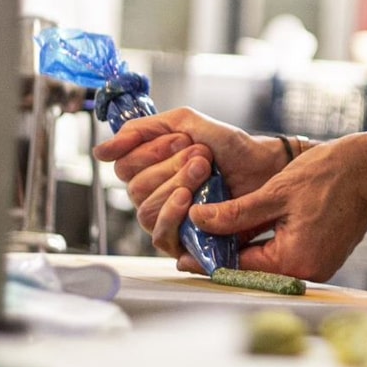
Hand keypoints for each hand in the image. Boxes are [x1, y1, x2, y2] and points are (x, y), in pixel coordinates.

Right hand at [93, 108, 287, 255]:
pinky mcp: (181, 242)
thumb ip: (144, 129)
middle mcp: (153, 194)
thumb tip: (100, 151)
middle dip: (168, 167)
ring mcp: (166, 219)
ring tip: (204, 171)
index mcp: (149, 167)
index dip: (149, 151)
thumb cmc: (230, 148)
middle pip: (134, 187)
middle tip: (201, 157)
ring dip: (174, 185)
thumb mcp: (187, 124)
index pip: (123, 164)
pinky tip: (187, 199)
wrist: (265, 169)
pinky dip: (171, 214)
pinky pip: (159, 235)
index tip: (182, 140)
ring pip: (145, 209)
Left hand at [174, 131, 366, 280]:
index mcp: (295, 259)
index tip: (183, 255)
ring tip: (214, 230)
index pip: (240, 268)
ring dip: (243, 248)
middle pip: (253, 269)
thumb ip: (235, 212)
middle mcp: (307, 270)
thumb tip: (199, 219)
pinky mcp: (322, 256)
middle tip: (194, 238)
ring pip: (267, 263)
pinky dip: (264, 245)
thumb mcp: (275, 191)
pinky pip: (284, 255)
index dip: (208, 259)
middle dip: (224, 253)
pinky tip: (244, 227)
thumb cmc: (331, 174)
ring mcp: (317, 266)